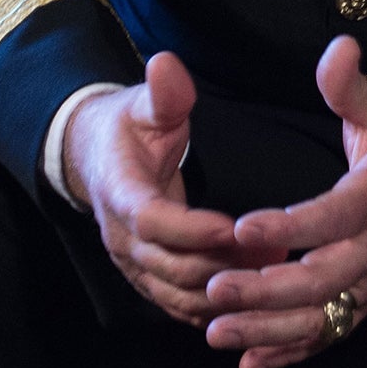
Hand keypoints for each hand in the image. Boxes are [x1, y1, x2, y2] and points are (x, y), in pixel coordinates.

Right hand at [63, 51, 286, 324]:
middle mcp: (121, 237)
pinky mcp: (145, 276)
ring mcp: (132, 263)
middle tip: (272, 253)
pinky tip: (252, 296)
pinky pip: (175, 302)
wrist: (94, 159)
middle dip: (219, 264)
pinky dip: (211, 305)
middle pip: (168, 266)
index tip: (234, 226)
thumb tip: (166, 62)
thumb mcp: (143, 102)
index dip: (192, 229)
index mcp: (120, 192)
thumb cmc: (127, 126)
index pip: (153, 220)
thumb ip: (163, 92)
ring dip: (222, 289)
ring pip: (174, 292)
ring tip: (272, 271)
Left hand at [203, 36, 366, 367]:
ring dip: (268, 330)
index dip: (288, 226)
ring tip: (217, 330)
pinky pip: (330, 334)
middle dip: (265, 290)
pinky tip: (249, 362)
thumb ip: (352, 85)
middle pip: (321, 281)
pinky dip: (290, 353)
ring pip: (320, 317)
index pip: (331, 217)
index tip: (241, 227)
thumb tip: (336, 46)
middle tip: (215, 287)